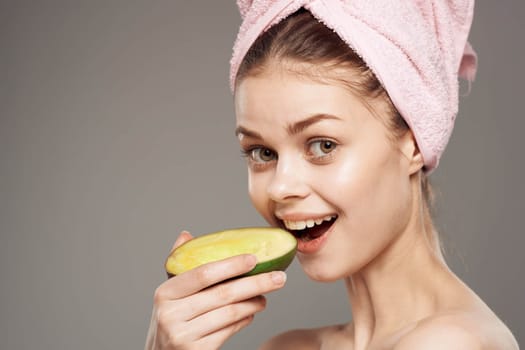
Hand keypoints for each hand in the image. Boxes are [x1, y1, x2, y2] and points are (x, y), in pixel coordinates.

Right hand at [145, 231, 286, 349]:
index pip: (203, 273)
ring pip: (230, 313)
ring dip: (254, 303)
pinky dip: (244, 320)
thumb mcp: (169, 294)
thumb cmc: (170, 318)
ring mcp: (183, 336)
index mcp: (165, 293)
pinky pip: (228, 331)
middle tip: (279, 277)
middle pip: (223, 293)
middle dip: (256, 283)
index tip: (255, 258)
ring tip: (265, 297)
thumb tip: (186, 234)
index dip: (231, 265)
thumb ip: (178, 264)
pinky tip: (251, 313)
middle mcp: (171, 314)